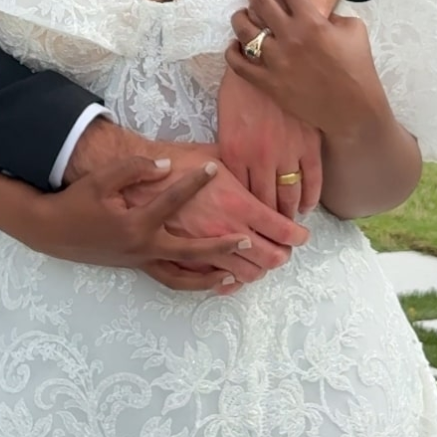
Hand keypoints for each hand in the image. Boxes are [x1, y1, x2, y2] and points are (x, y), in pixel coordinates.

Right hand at [33, 147, 264, 279]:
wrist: (53, 231)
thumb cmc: (77, 203)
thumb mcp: (102, 180)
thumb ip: (134, 169)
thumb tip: (166, 166)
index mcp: (136, 225)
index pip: (172, 202)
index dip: (194, 183)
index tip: (214, 168)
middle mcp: (143, 248)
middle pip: (191, 254)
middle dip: (221, 248)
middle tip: (247, 241)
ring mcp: (141, 262)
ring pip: (182, 279)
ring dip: (210, 278)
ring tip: (236, 275)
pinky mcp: (137, 266)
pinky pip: (171, 279)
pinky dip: (191, 281)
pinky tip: (209, 278)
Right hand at [149, 142, 308, 276]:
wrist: (134, 178)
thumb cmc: (175, 161)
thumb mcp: (216, 155)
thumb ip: (244, 169)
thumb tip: (265, 171)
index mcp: (237, 204)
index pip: (282, 230)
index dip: (298, 235)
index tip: (301, 234)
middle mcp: (224, 231)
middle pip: (270, 258)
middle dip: (282, 254)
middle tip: (284, 246)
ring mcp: (205, 248)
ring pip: (246, 273)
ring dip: (258, 268)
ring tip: (260, 257)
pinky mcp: (186, 259)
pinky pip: (214, 281)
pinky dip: (229, 281)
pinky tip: (232, 272)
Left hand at [216, 63, 322, 220]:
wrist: (265, 56)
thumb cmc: (239, 88)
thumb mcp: (223, 122)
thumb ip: (230, 152)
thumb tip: (233, 180)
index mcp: (234, 153)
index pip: (241, 198)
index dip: (246, 218)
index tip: (249, 231)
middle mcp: (260, 158)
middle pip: (265, 204)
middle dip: (269, 226)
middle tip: (273, 241)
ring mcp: (286, 151)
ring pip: (290, 196)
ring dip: (290, 215)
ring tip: (290, 226)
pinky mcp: (308, 142)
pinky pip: (312, 179)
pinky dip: (311, 198)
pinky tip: (308, 207)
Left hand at [226, 0, 389, 138]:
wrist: (353, 110)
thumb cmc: (358, 68)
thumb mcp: (353, 30)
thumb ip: (330, 15)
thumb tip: (311, 10)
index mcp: (312, 21)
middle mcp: (291, 37)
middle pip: (260, 1)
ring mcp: (276, 61)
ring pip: (244, 30)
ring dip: (240, 17)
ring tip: (243, 14)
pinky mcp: (268, 83)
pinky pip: (238, 64)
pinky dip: (232, 51)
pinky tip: (235, 44)